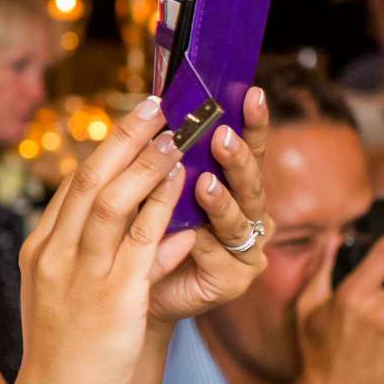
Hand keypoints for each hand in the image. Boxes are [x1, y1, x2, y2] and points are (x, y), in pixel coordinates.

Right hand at [13, 97, 192, 383]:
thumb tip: (134, 224)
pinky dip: (162, 210)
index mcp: (40, 249)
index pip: (73, 186)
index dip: (105, 148)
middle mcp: (54, 253)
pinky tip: (186, 189)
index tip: (135, 121)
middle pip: (88, 178)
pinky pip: (139, 243)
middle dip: (125, 138)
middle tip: (158, 106)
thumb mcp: (65, 296)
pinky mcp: (111, 299)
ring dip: (146, 163)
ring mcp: (79, 274)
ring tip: (176, 136)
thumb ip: (90, 257)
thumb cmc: (64, 355)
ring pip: (111, 201)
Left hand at [149, 87, 272, 321]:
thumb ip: (167, 157)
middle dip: (237, 157)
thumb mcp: (155, 188)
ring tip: (204, 182)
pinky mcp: (233, 279)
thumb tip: (159, 105)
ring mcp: (245, 248)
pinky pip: (218, 255)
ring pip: (238, 219)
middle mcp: (248, 213)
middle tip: (222, 136)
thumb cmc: (144, 231)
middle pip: (251, 180)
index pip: (250, 146)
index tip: (252, 92)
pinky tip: (193, 234)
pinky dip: (202, 243)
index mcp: (233, 184)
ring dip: (220, 200)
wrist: (131, 291)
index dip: (253, 121)